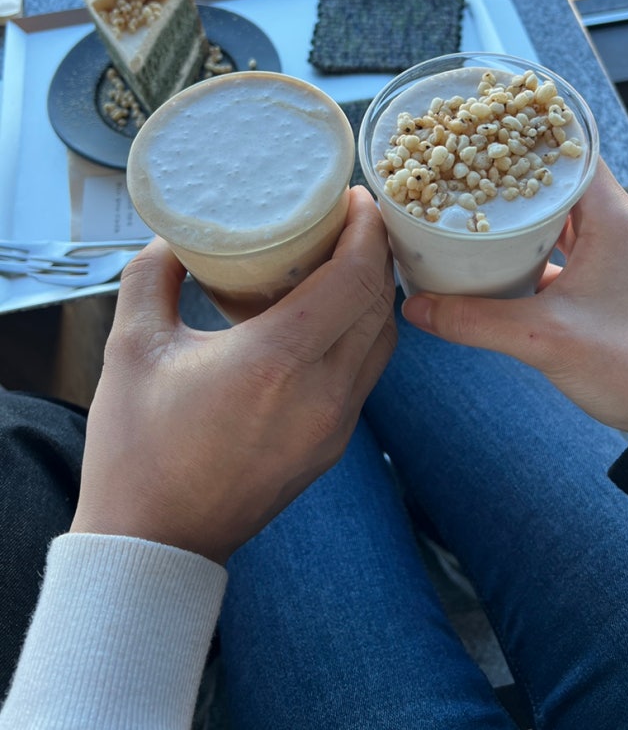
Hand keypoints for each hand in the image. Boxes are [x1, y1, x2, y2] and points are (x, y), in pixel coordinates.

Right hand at [71, 186, 396, 563]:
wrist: (155, 542)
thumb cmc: (137, 450)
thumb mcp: (131, 348)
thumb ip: (152, 276)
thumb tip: (174, 237)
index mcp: (275, 361)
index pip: (354, 278)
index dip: (366, 230)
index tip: (358, 198)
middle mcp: (322, 394)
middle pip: (380, 304)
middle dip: (376, 252)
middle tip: (353, 220)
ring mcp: (335, 426)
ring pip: (382, 341)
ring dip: (374, 294)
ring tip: (346, 259)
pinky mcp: (333, 446)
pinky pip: (366, 374)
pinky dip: (361, 333)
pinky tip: (329, 317)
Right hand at [402, 160, 627, 433]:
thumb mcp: (545, 338)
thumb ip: (475, 321)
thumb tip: (416, 308)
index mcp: (611, 218)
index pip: (568, 150)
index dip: (524, 134)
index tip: (480, 127)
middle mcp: (613, 225)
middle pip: (554, 181)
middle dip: (507, 174)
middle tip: (459, 166)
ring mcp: (608, 253)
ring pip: (554, 218)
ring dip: (516, 215)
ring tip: (466, 207)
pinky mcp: (602, 280)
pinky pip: (557, 250)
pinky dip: (526, 250)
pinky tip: (489, 260)